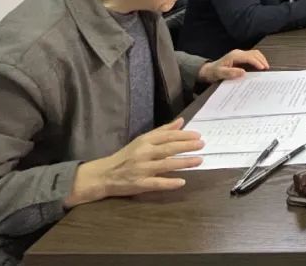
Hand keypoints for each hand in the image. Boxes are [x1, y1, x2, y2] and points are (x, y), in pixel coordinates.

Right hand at [65, 118, 203, 206]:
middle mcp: (143, 154)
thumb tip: (181, 121)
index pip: (167, 136)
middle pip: (168, 149)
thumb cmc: (126, 156)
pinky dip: (169, 183)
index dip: (184, 135)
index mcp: (144, 141)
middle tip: (202, 145)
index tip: (198, 135)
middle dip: (187, 146)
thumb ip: (162, 131)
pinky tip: (182, 181)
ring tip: (199, 160)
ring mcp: (141, 169)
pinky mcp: (139, 184)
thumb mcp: (142, 140)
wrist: (103, 175)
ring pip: (165, 165)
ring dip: (184, 163)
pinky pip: (156, 183)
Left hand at [198, 49, 268, 83]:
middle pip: (254, 53)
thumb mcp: (220, 74)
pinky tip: (260, 65)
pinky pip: (252, 55)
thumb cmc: (214, 72)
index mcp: (234, 56)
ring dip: (261, 58)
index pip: (249, 57)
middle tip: (267, 68)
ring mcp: (239, 54)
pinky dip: (258, 59)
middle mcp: (238, 53)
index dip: (257, 62)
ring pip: (254, 53)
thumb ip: (230, 73)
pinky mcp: (240, 56)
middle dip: (262, 60)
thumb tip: (243, 72)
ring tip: (265, 67)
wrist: (209, 70)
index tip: (263, 68)